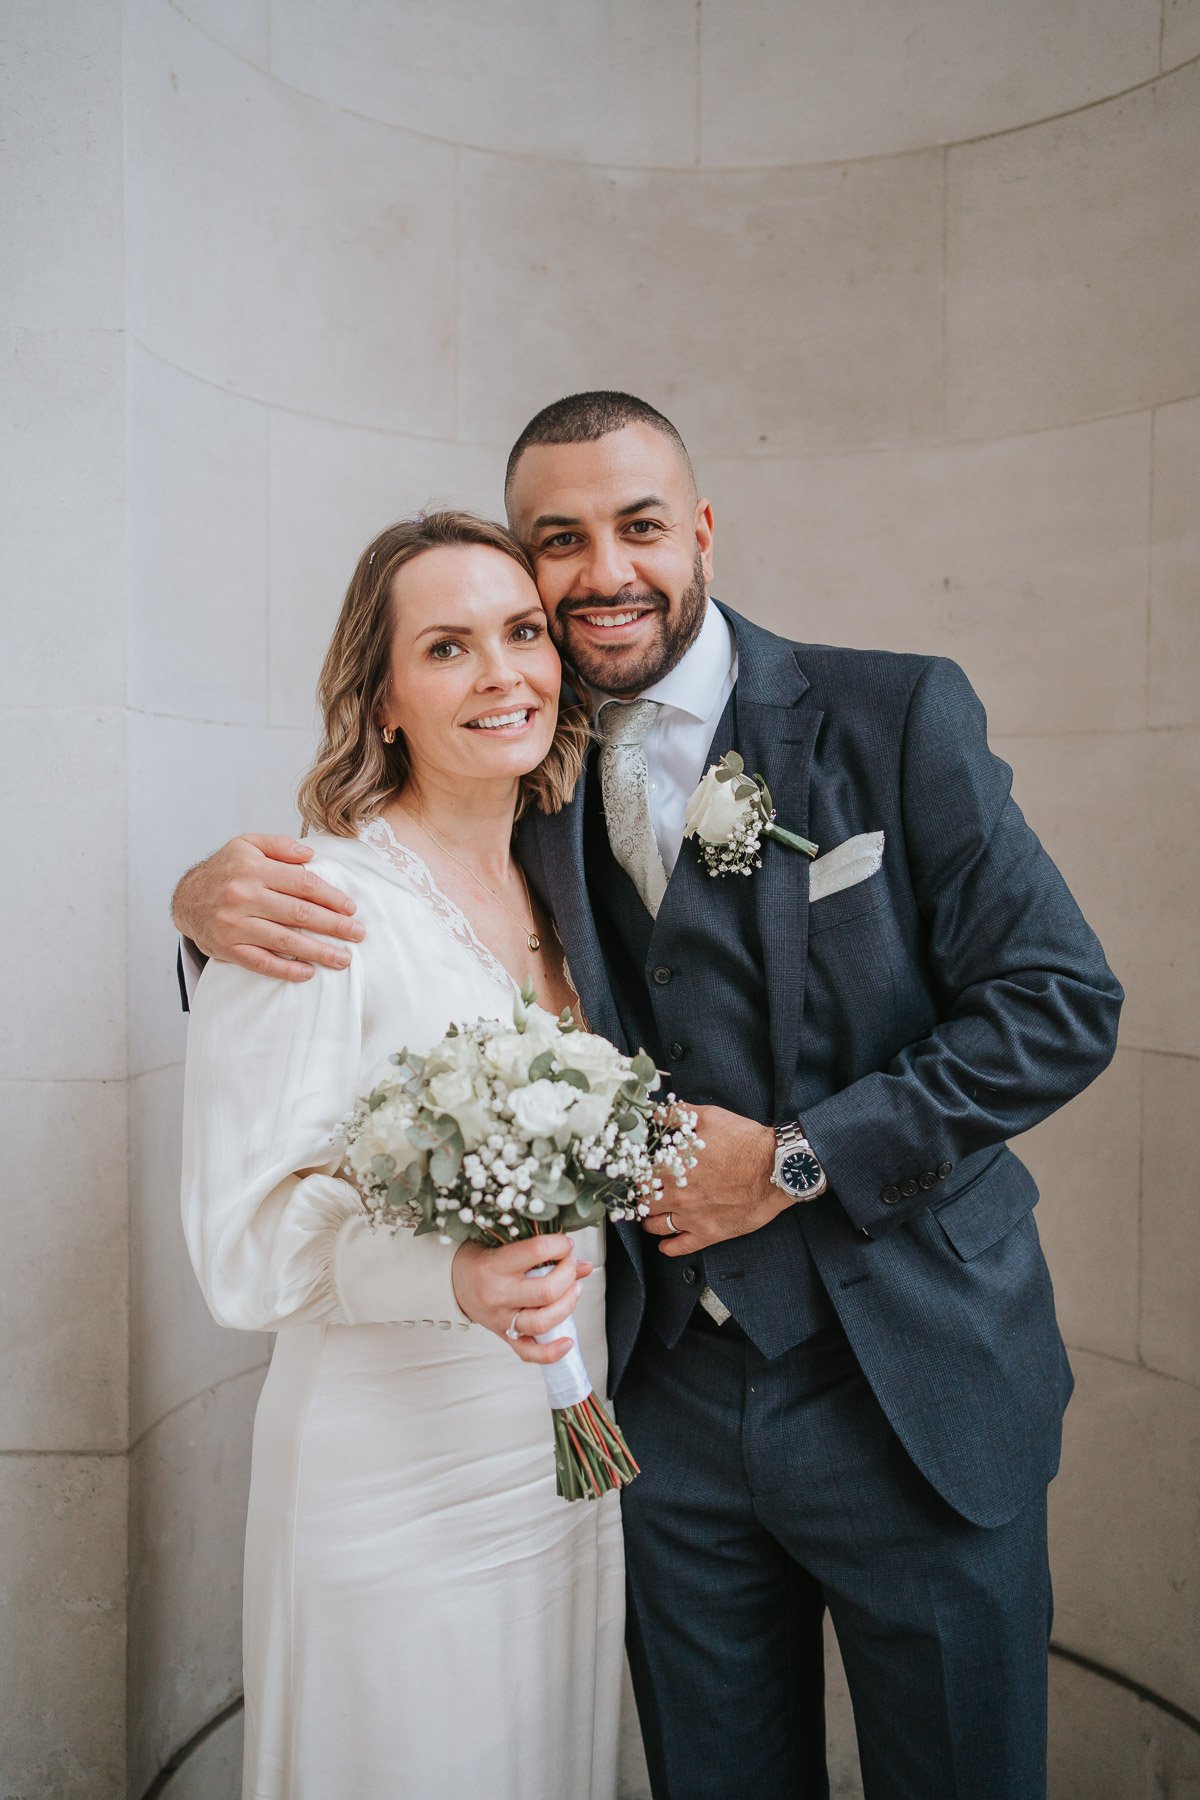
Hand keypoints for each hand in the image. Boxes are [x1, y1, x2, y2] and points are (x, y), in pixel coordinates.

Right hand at [171, 833, 364, 980]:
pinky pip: (261, 961)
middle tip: (358, 934)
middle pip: (298, 913)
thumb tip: (310, 855)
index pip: (302, 884)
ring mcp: (234, 924)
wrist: (186, 898)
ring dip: (318, 951)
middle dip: (333, 926)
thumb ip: (279, 845)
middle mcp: (243, 896)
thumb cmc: (225, 870)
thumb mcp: (247, 845)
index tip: (351, 908)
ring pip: (284, 940)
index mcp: (253, 869)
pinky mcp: (227, 948)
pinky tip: (308, 973)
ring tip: (343, 958)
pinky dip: (286, 969)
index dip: (330, 897)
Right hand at [451, 1233, 593, 1364]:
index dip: (559, 1245)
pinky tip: (567, 1341)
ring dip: (568, 1305)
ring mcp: (501, 1319)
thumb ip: (540, 1252)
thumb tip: (582, 1263)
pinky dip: (551, 1352)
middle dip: (568, 1274)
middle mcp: (498, 1295)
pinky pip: (529, 1352)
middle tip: (570, 1265)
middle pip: (546, 1291)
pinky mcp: (504, 1337)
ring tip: (574, 1290)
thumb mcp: (502, 1245)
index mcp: (494, 1265)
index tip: (565, 1244)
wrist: (452, 1283)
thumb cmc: (478, 1260)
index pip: (535, 1252)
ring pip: (542, 1322)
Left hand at [642, 1104, 786, 1257]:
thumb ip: (678, 1114)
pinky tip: (664, 1243)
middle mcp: (677, 1195)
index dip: (634, 1173)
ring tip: (649, 1216)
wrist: (777, 1168)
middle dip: (639, 1197)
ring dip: (648, 1221)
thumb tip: (657, 1112)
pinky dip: (667, 1247)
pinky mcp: (709, 1234)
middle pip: (641, 1203)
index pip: (638, 1175)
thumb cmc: (745, 1142)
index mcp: (673, 1167)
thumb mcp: (709, 1117)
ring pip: (655, 1226)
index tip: (634, 1172)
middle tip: (641, 1194)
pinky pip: (679, 1247)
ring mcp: (692, 1217)